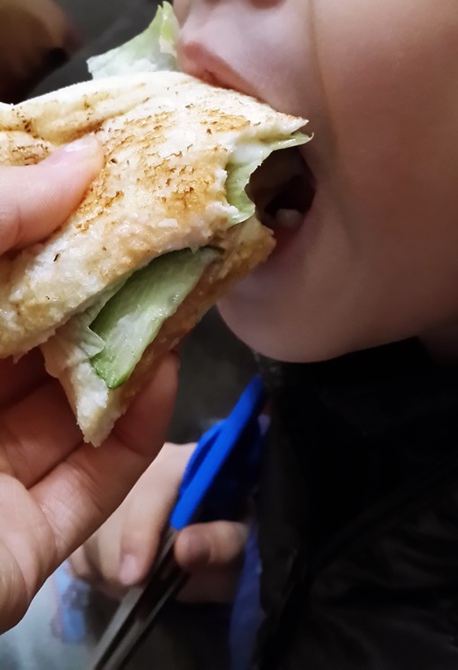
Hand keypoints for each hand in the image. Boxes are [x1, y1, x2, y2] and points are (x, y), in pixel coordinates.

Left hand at [0, 140, 178, 631]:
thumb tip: (81, 161)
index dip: (49, 220)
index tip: (112, 175)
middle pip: (40, 332)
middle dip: (107, 281)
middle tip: (171, 228)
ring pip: (73, 399)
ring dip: (135, 347)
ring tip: (189, 286)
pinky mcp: (20, 543)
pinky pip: (93, 478)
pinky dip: (140, 428)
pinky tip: (166, 370)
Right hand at [69, 442, 248, 603]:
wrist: (213, 538)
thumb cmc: (230, 534)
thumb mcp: (241, 539)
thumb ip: (222, 542)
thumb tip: (185, 549)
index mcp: (182, 460)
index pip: (150, 489)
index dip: (140, 532)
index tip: (135, 576)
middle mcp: (139, 465)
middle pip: (110, 516)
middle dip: (124, 562)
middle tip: (144, 586)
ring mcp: (108, 486)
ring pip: (89, 537)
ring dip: (111, 571)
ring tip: (141, 578)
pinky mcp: (88, 514)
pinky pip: (79, 553)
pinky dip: (97, 572)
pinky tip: (122, 572)